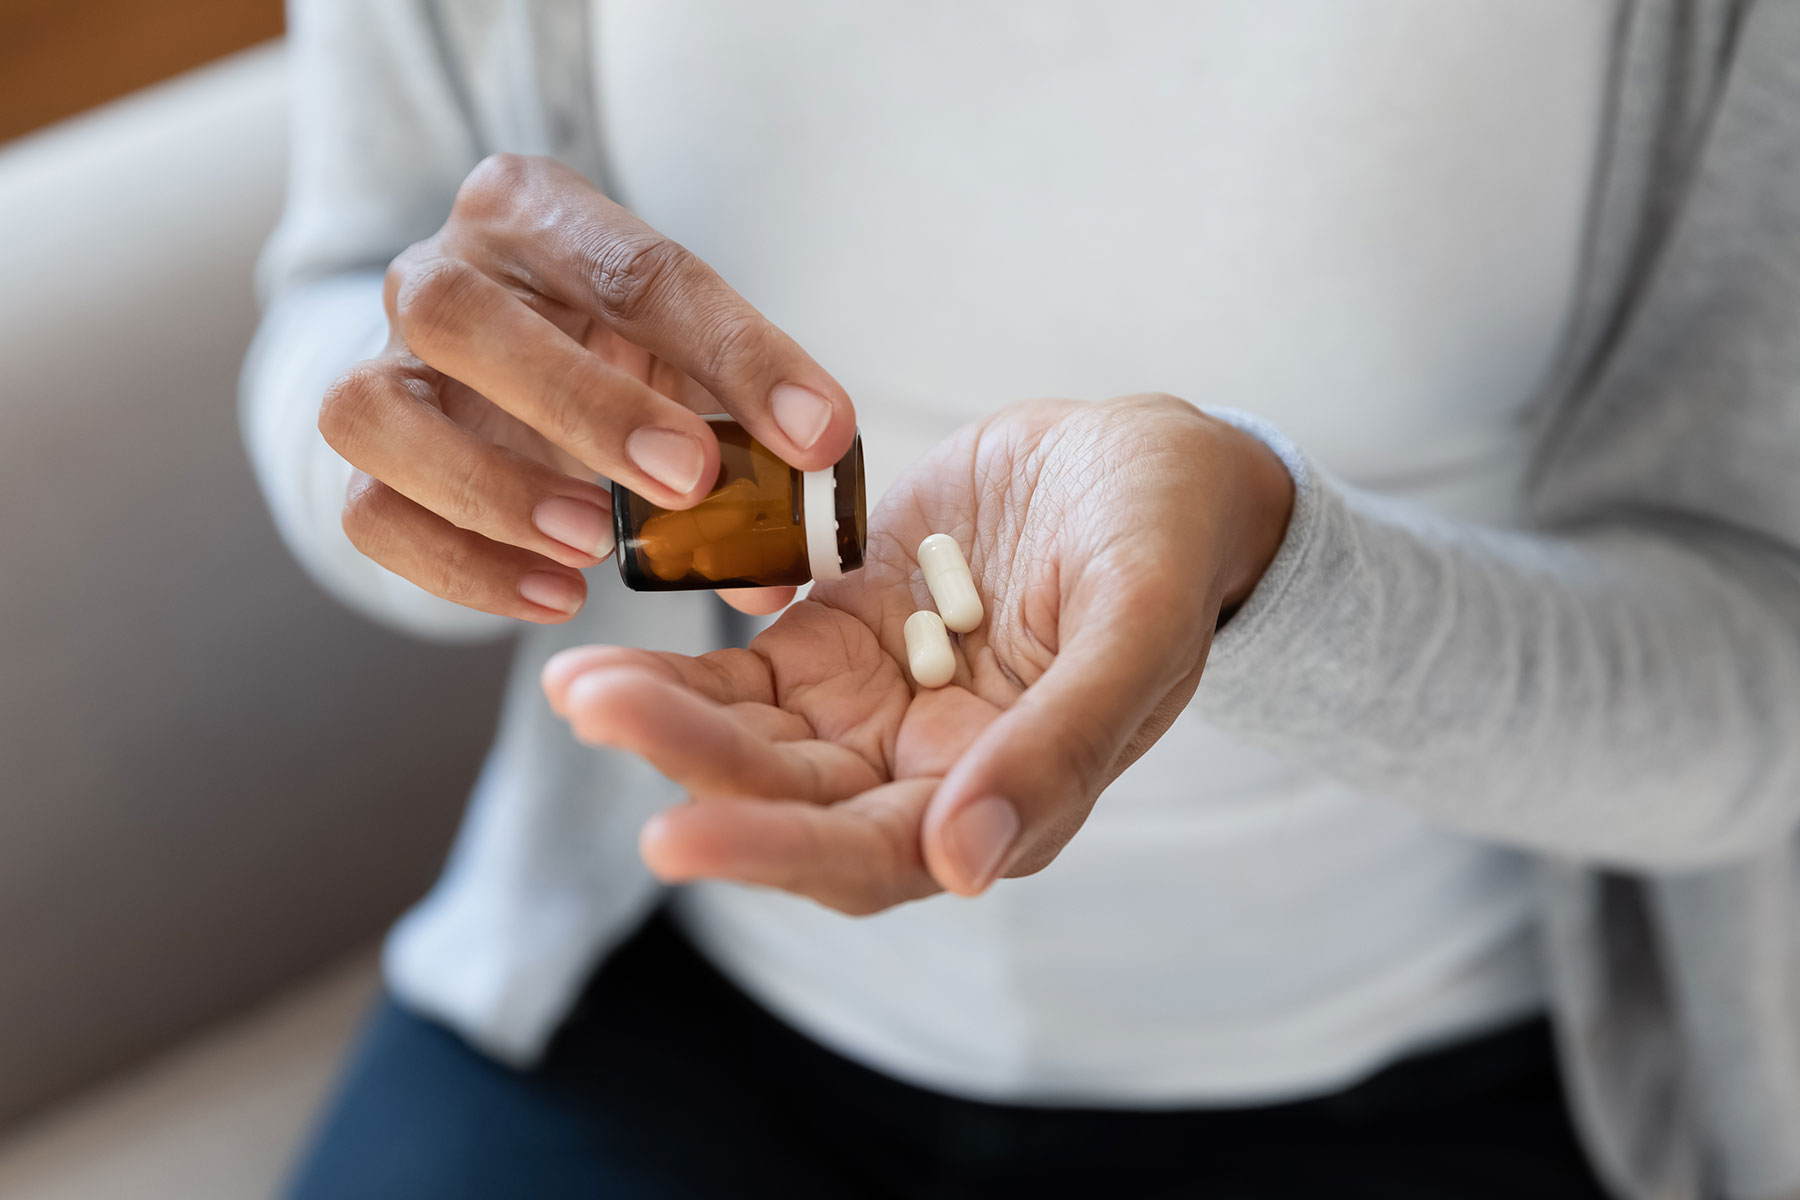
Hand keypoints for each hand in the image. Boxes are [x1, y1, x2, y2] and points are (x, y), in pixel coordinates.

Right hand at [318, 154, 853, 621]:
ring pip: (372, 411)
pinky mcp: (360, 461)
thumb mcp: (691, 363)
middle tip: (688, 481)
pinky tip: (554, 594)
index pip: (634, 267)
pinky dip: (458, 565)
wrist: (506, 365)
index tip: (816, 434)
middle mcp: (437, 271)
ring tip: (594, 544)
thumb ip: (745, 440)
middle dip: (582, 404)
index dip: (735, 353)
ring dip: (489, 487)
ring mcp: (380, 364)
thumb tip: (776, 568)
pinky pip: (369, 514)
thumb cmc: (615, 351)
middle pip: (459, 312)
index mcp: (534, 212)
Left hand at [543, 394, 1293, 912]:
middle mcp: (927, 773)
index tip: (675, 830)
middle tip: (595, 710)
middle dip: (690, 766)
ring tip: (578, 683)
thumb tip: (965, 865)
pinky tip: (607, 655)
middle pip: (788, 802)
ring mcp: (876, 706)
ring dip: (667, 719)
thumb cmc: (1168, 540)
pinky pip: (746, 669)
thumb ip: (1061, 743)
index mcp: (1009, 797)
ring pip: (753, 739)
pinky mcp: (838, 638)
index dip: (774, 850)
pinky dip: (682, 667)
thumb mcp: (1137, 625)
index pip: (873, 855)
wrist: (1145, 458)